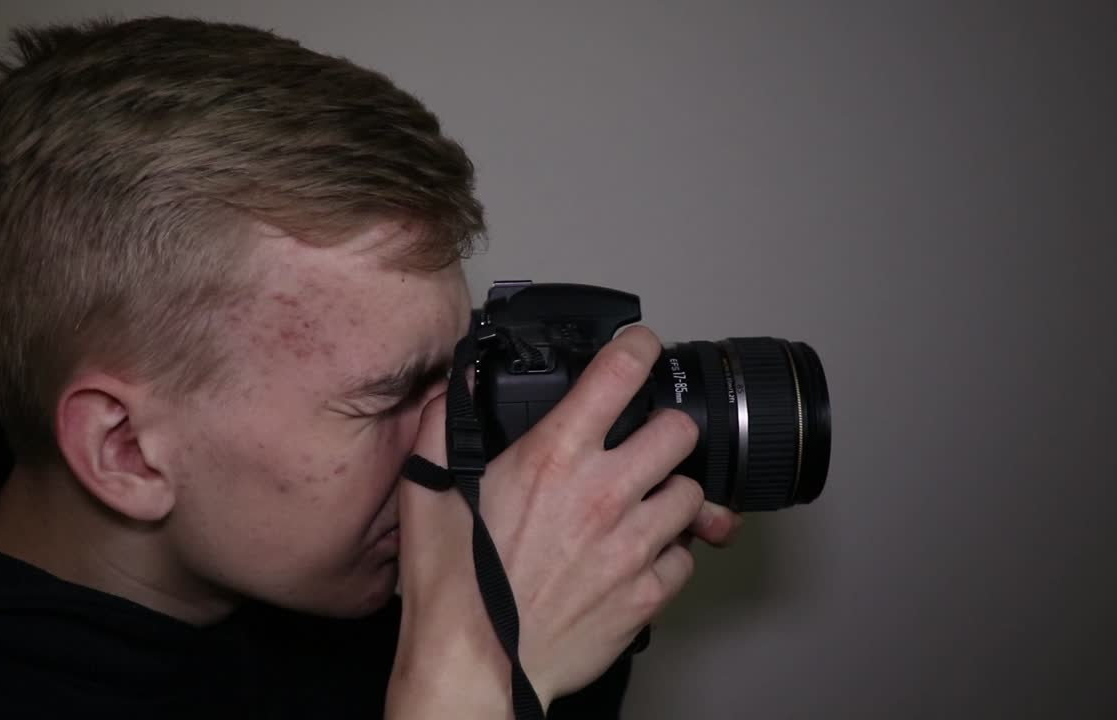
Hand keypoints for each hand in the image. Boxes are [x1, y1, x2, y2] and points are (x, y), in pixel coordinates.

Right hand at [391, 326, 741, 712]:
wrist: (473, 668)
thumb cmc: (453, 590)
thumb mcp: (426, 493)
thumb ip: (443, 426)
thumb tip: (458, 384)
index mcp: (553, 458)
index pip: (620, 374)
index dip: (638, 349)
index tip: (640, 348)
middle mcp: (603, 493)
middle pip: (679, 432)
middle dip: (664, 430)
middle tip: (643, 443)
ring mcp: (632, 545)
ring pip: (690, 494)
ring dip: (668, 494)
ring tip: (638, 506)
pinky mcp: (646, 593)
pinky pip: (684, 558)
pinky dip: (667, 555)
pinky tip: (635, 558)